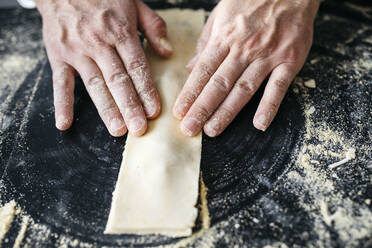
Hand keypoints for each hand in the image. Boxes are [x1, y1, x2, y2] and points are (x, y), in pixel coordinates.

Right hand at [36, 0, 172, 135]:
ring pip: (94, 84)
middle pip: (117, 80)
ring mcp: (77, 51)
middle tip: (139, 128)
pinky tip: (65, 123)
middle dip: (130, 106)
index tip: (154, 111)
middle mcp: (99, 43)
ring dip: (106, 109)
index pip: (136, 66)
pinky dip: (62, 103)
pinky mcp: (58, 55)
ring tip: (117, 130)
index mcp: (120, 31)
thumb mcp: (134, 2)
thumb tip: (167, 52)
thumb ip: (154, 26)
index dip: (146, 90)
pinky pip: (60, 82)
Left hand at [173, 0, 319, 136]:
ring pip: (244, 88)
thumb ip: (206, 43)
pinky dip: (269, 106)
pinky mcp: (289, 60)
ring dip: (227, 112)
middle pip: (219, 84)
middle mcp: (244, 49)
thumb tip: (191, 68)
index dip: (190, 93)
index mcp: (225, 37)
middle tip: (189, 129)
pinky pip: (278, 87)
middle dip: (202, 108)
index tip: (179, 112)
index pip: (203, 71)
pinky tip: (259, 124)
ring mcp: (268, 55)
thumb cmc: (251, 1)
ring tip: (212, 130)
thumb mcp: (221, 15)